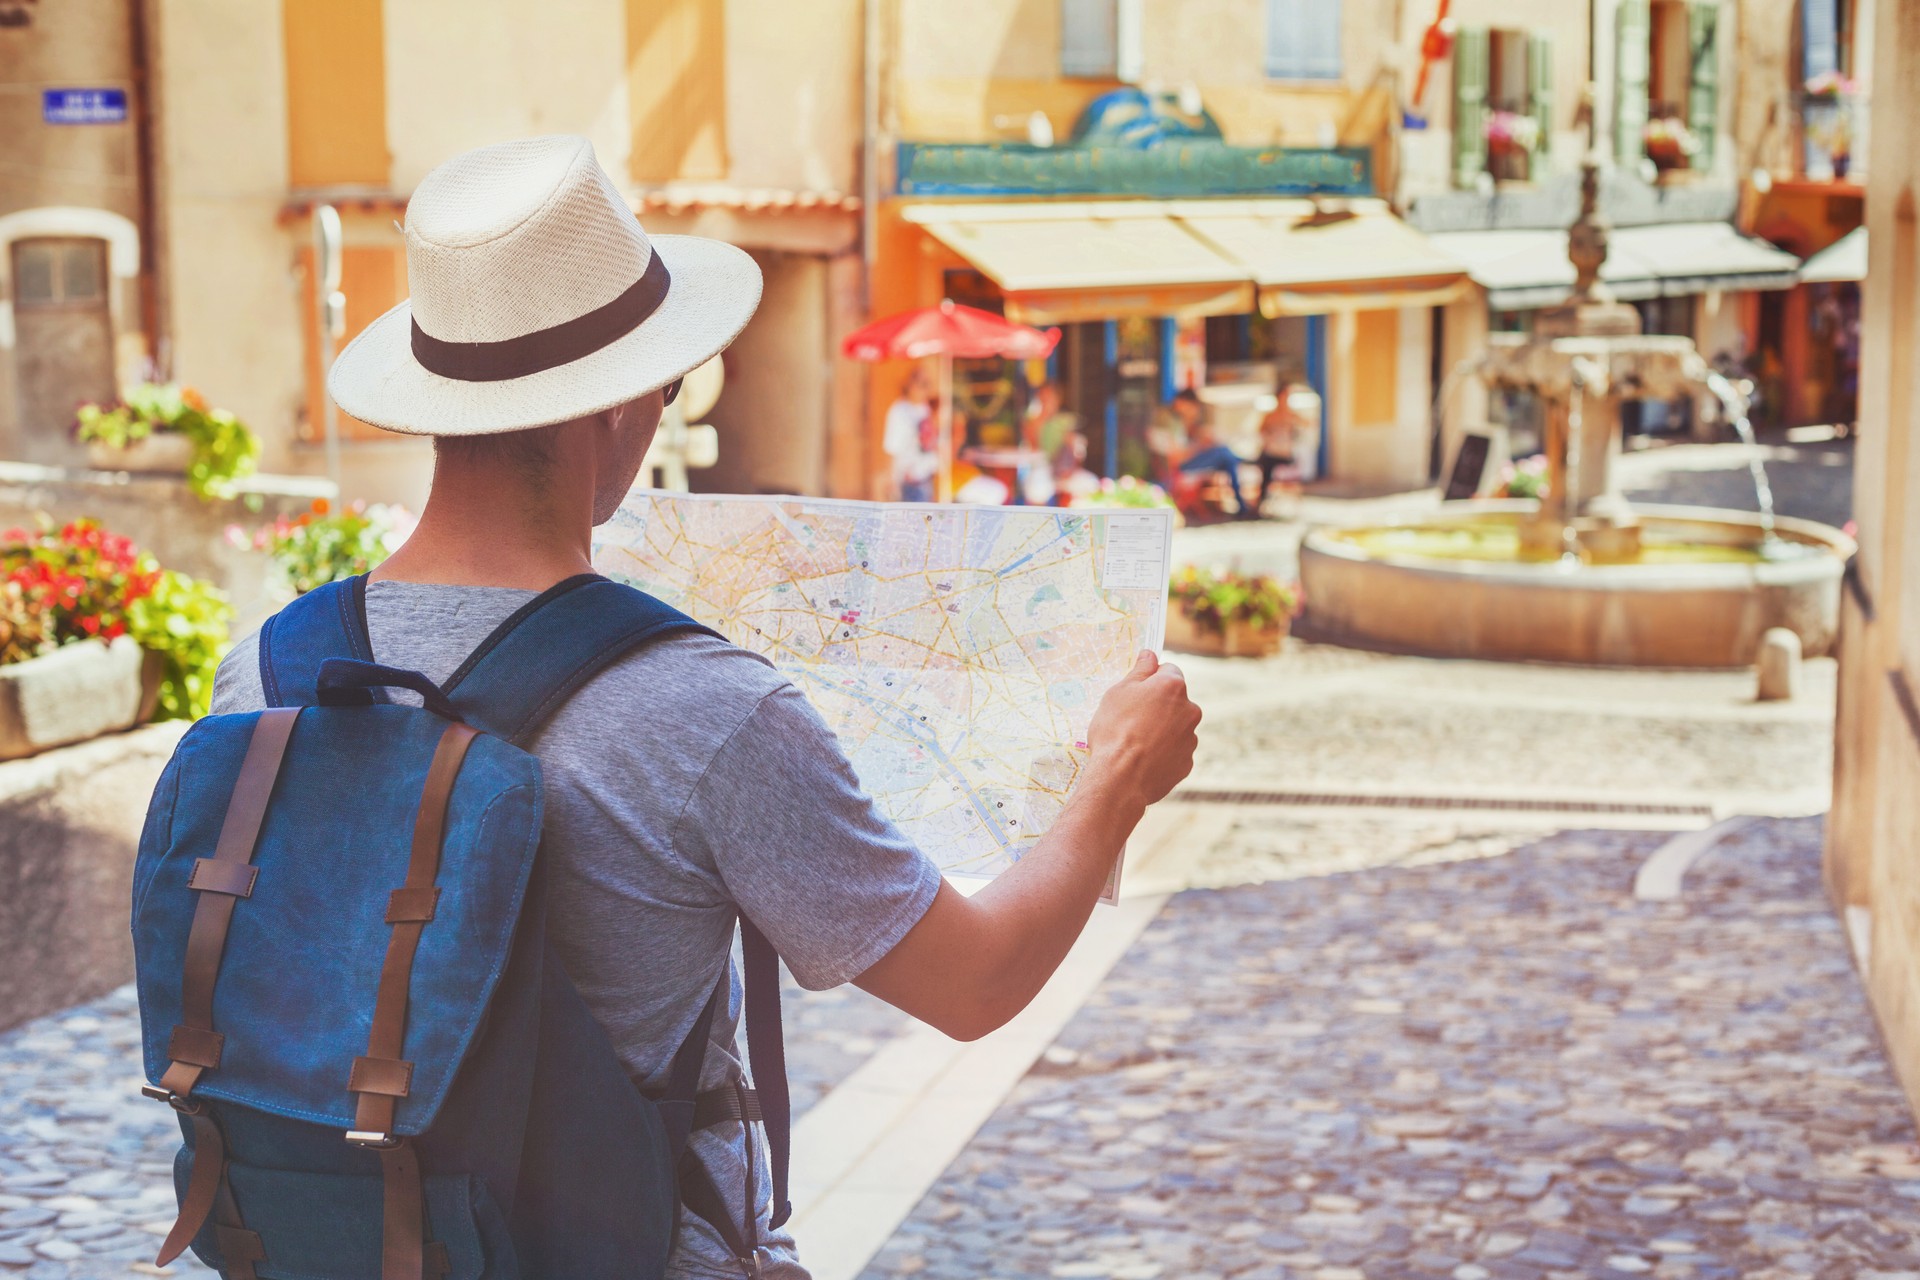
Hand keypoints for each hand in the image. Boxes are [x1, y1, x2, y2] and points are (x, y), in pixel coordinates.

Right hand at [1084, 650, 1200, 811]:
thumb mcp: (1118, 692)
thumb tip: (1150, 655)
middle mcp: (1190, 710)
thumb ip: (1139, 671)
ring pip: (1176, 726)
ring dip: (1161, 729)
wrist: (1120, 778)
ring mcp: (1191, 738)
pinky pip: (1175, 751)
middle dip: (1158, 705)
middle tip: (1131, 718)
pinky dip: (1163, 752)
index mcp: (1174, 687)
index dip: (1150, 679)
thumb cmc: (1115, 730)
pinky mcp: (1187, 762)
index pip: (1168, 671)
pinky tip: (1142, 759)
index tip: (1135, 691)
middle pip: (1175, 700)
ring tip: (1135, 743)